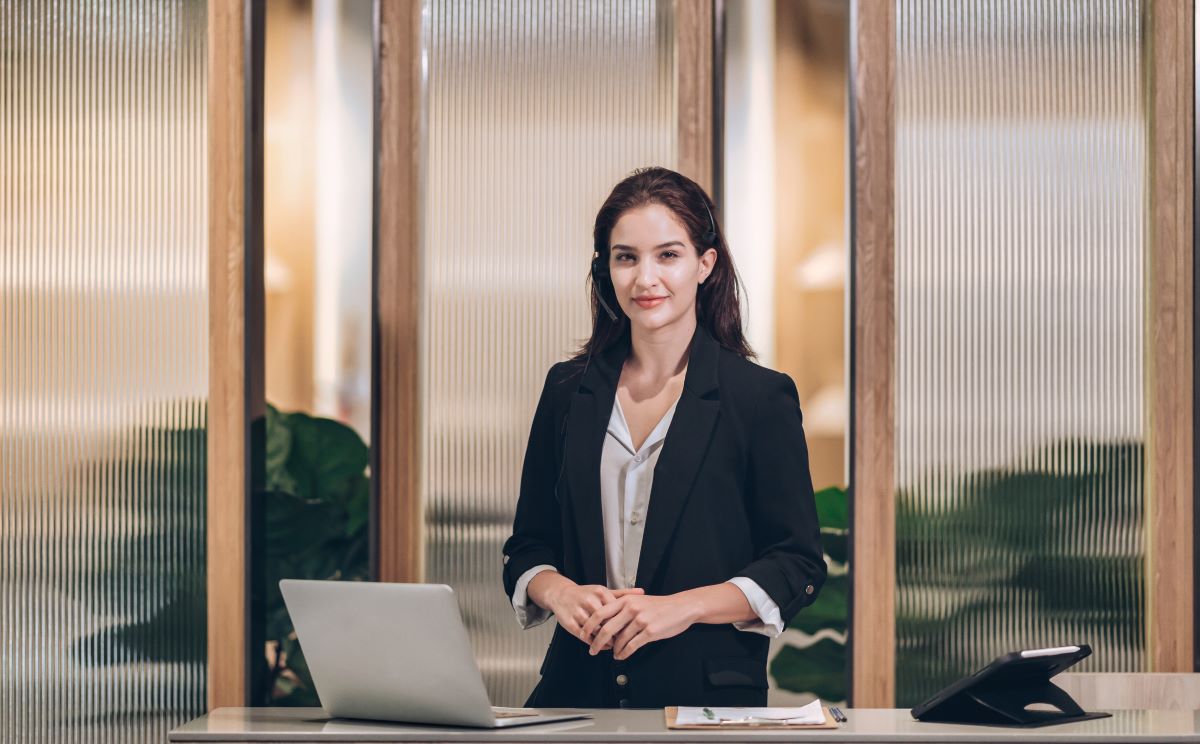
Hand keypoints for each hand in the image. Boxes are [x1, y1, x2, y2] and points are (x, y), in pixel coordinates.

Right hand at [529, 572, 643, 642]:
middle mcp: (589, 600)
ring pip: (595, 630)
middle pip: (607, 621)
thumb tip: (642, 592)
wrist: (560, 594)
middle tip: (623, 641)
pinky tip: (598, 645)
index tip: (630, 630)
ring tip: (612, 646)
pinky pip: (583, 636)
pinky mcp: (569, 622)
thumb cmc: (586, 594)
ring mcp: (578, 611)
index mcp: (600, 592)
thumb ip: (623, 593)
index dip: (624, 622)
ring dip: (604, 640)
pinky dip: (592, 642)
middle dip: (615, 633)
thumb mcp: (603, 591)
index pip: (617, 610)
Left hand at [581, 593, 698, 659]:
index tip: (583, 634)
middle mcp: (631, 608)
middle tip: (592, 650)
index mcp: (625, 600)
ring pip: (619, 639)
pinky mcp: (650, 632)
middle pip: (606, 628)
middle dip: (596, 642)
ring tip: (612, 654)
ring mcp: (641, 620)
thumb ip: (622, 608)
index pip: (600, 612)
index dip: (589, 625)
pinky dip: (624, 653)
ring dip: (613, 650)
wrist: (681, 607)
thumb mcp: (638, 600)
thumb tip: (605, 622)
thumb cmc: (659, 605)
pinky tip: (621, 655)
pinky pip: (632, 646)